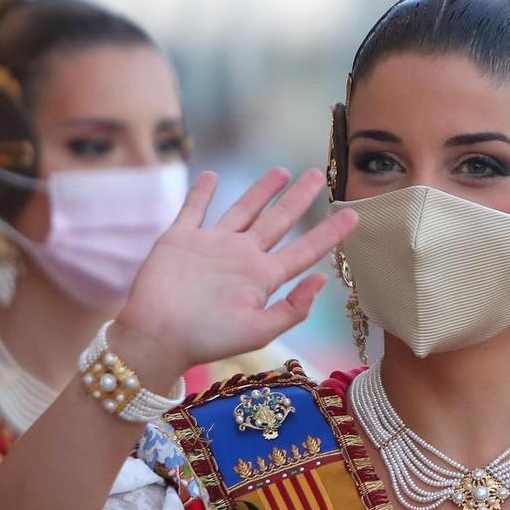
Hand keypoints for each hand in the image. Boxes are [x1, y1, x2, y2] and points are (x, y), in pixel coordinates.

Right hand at [111, 168, 357, 384]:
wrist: (156, 336)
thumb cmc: (206, 339)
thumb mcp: (259, 331)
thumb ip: (292, 309)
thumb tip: (322, 280)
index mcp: (262, 278)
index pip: (304, 250)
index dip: (329, 233)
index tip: (354, 215)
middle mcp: (241, 257)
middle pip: (278, 220)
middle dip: (298, 198)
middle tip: (318, 175)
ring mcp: (212, 245)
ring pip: (242, 209)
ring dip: (260, 190)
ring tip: (280, 171)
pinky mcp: (181, 239)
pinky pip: (193, 209)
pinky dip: (201, 192)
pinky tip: (211, 176)